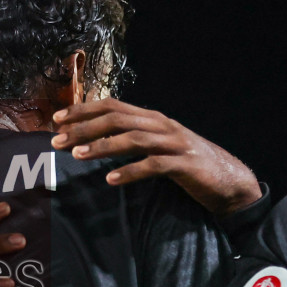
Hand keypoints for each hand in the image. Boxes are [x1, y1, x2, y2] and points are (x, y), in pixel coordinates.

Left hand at [51, 99, 261, 214]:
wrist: (229, 180)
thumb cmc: (187, 164)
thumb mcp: (157, 146)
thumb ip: (132, 139)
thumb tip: (94, 140)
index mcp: (152, 118)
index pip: (112, 105)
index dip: (83, 110)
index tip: (57, 119)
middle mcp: (162, 125)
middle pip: (117, 119)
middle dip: (84, 128)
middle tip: (57, 140)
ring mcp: (174, 143)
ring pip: (133, 139)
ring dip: (102, 146)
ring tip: (77, 156)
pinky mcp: (185, 165)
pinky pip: (154, 166)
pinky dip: (131, 171)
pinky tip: (111, 180)